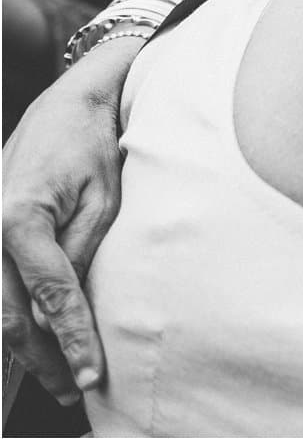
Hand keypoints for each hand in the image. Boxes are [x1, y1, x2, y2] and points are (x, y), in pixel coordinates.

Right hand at [1, 42, 137, 402]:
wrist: (66, 104)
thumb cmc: (92, 145)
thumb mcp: (104, 198)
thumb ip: (81, 253)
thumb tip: (62, 310)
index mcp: (19, 217)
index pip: (48, 295)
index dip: (71, 339)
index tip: (90, 373)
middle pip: (9, 314)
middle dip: (43, 357)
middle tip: (74, 388)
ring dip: (25, 348)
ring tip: (59, 378)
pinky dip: (13, 320)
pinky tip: (34, 344)